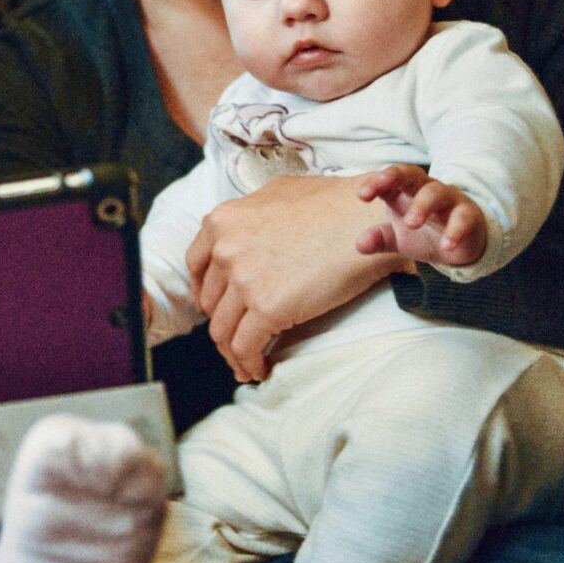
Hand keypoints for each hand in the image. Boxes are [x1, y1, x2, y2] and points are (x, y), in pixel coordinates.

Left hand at [185, 173, 413, 382]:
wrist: (367, 219)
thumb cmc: (334, 204)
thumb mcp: (278, 192)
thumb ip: (252, 213)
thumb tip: (247, 230)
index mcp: (222, 221)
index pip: (196, 265)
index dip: (204, 291)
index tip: (214, 306)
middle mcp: (225, 249)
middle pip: (211, 301)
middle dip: (223, 322)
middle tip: (237, 337)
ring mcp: (243, 279)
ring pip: (223, 329)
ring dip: (232, 352)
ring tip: (246, 364)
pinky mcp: (266, 307)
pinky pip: (245, 347)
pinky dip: (249, 364)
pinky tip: (260, 370)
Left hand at [356, 165, 487, 266]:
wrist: (462, 244)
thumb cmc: (425, 233)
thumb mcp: (398, 238)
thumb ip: (379, 239)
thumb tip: (359, 245)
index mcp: (405, 191)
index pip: (389, 179)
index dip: (376, 182)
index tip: (362, 195)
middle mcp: (426, 189)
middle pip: (412, 174)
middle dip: (395, 177)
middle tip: (382, 192)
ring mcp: (449, 199)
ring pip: (436, 192)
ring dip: (423, 205)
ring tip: (411, 224)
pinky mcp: (469, 214)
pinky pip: (462, 217)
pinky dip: (455, 230)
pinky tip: (446, 246)